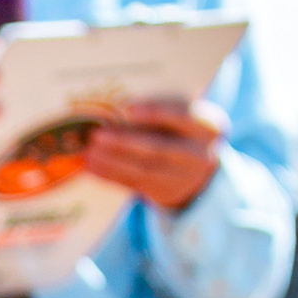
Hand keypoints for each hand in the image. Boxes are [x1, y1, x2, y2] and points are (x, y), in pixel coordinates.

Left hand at [81, 94, 223, 212]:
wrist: (196, 167)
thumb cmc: (182, 129)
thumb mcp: (182, 116)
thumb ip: (160, 110)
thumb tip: (114, 105)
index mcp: (209, 126)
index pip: (184, 116)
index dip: (155, 112)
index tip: (128, 107)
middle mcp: (200, 154)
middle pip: (160, 149)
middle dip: (125, 142)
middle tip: (97, 134)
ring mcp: (182, 177)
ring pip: (143, 170)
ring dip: (112, 161)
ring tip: (88, 152)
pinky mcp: (163, 191)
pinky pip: (133, 183)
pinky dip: (109, 175)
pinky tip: (90, 167)